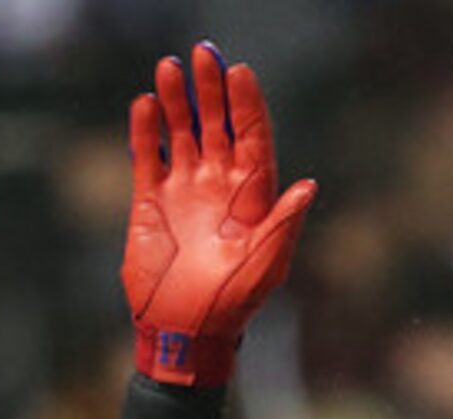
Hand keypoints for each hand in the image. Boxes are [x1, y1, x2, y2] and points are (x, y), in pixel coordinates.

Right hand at [123, 42, 316, 385]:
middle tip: (202, 54)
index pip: (252, 137)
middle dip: (211, 89)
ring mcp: (184, 189)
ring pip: (181, 132)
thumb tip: (308, 186)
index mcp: (252, 194)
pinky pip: (149, 156)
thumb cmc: (232, 303)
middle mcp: (219, 183)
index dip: (247, 105)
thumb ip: (284, 224)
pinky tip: (144, 105)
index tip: (240, 73)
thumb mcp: (266, 265)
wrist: (184, 330)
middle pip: (217, 124)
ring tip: (168, 69)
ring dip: (176, 100)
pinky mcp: (150, 200)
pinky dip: (145, 132)